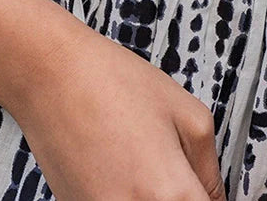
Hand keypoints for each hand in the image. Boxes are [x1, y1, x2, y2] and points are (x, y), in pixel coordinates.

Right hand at [0, 0, 226, 199]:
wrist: (51, 77)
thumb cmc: (118, 84)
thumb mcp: (188, 114)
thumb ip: (209, 168)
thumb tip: (214, 199)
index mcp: (173, 193)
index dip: (211, 200)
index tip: (205, 188)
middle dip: (182, 194)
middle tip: (176, 167)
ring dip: (154, 194)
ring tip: (146, 162)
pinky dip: (127, 193)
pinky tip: (122, 165)